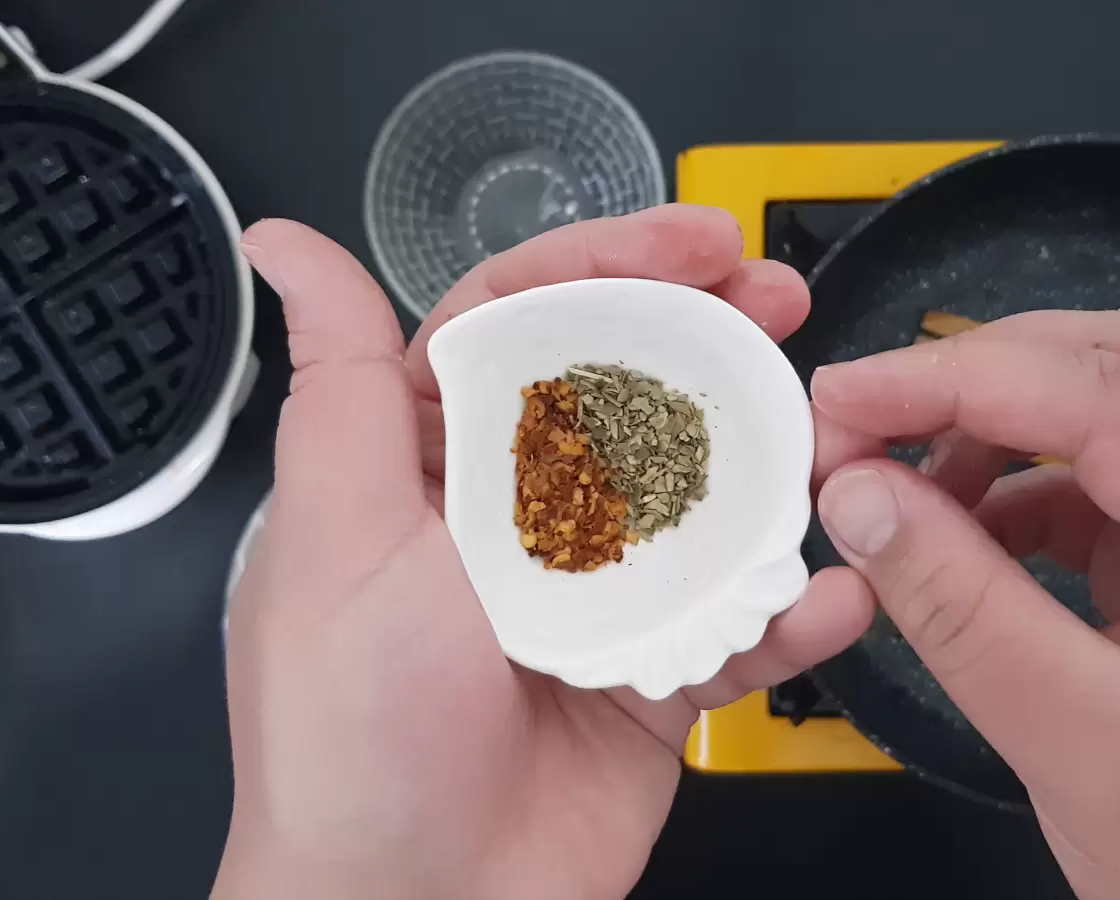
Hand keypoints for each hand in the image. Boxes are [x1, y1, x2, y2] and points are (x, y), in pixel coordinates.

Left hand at [212, 206, 874, 899]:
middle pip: (624, 389)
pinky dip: (791, 610)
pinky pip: (734, 624)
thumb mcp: (340, 540)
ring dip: (769, 459)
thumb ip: (340, 385)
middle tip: (784, 303)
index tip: (695, 242)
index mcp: (425, 466)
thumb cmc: (349, 738)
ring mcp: (589, 595)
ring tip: (831, 435)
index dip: (608, 264)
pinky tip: (834, 593)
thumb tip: (285, 241)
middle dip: (706, 336)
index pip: (520, 323)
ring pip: (696, 495)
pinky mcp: (650, 674)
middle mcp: (511, 518)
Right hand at [810, 308, 1119, 899]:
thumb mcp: (1084, 748)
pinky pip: (1114, 479)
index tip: (840, 397)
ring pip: (1118, 408)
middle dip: (976, 382)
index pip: (1118, 397)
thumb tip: (852, 494)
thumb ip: (963, 609)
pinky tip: (957, 528)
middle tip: (853, 426)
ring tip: (894, 483)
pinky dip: (1022, 487)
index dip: (961, 378)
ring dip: (997, 427)